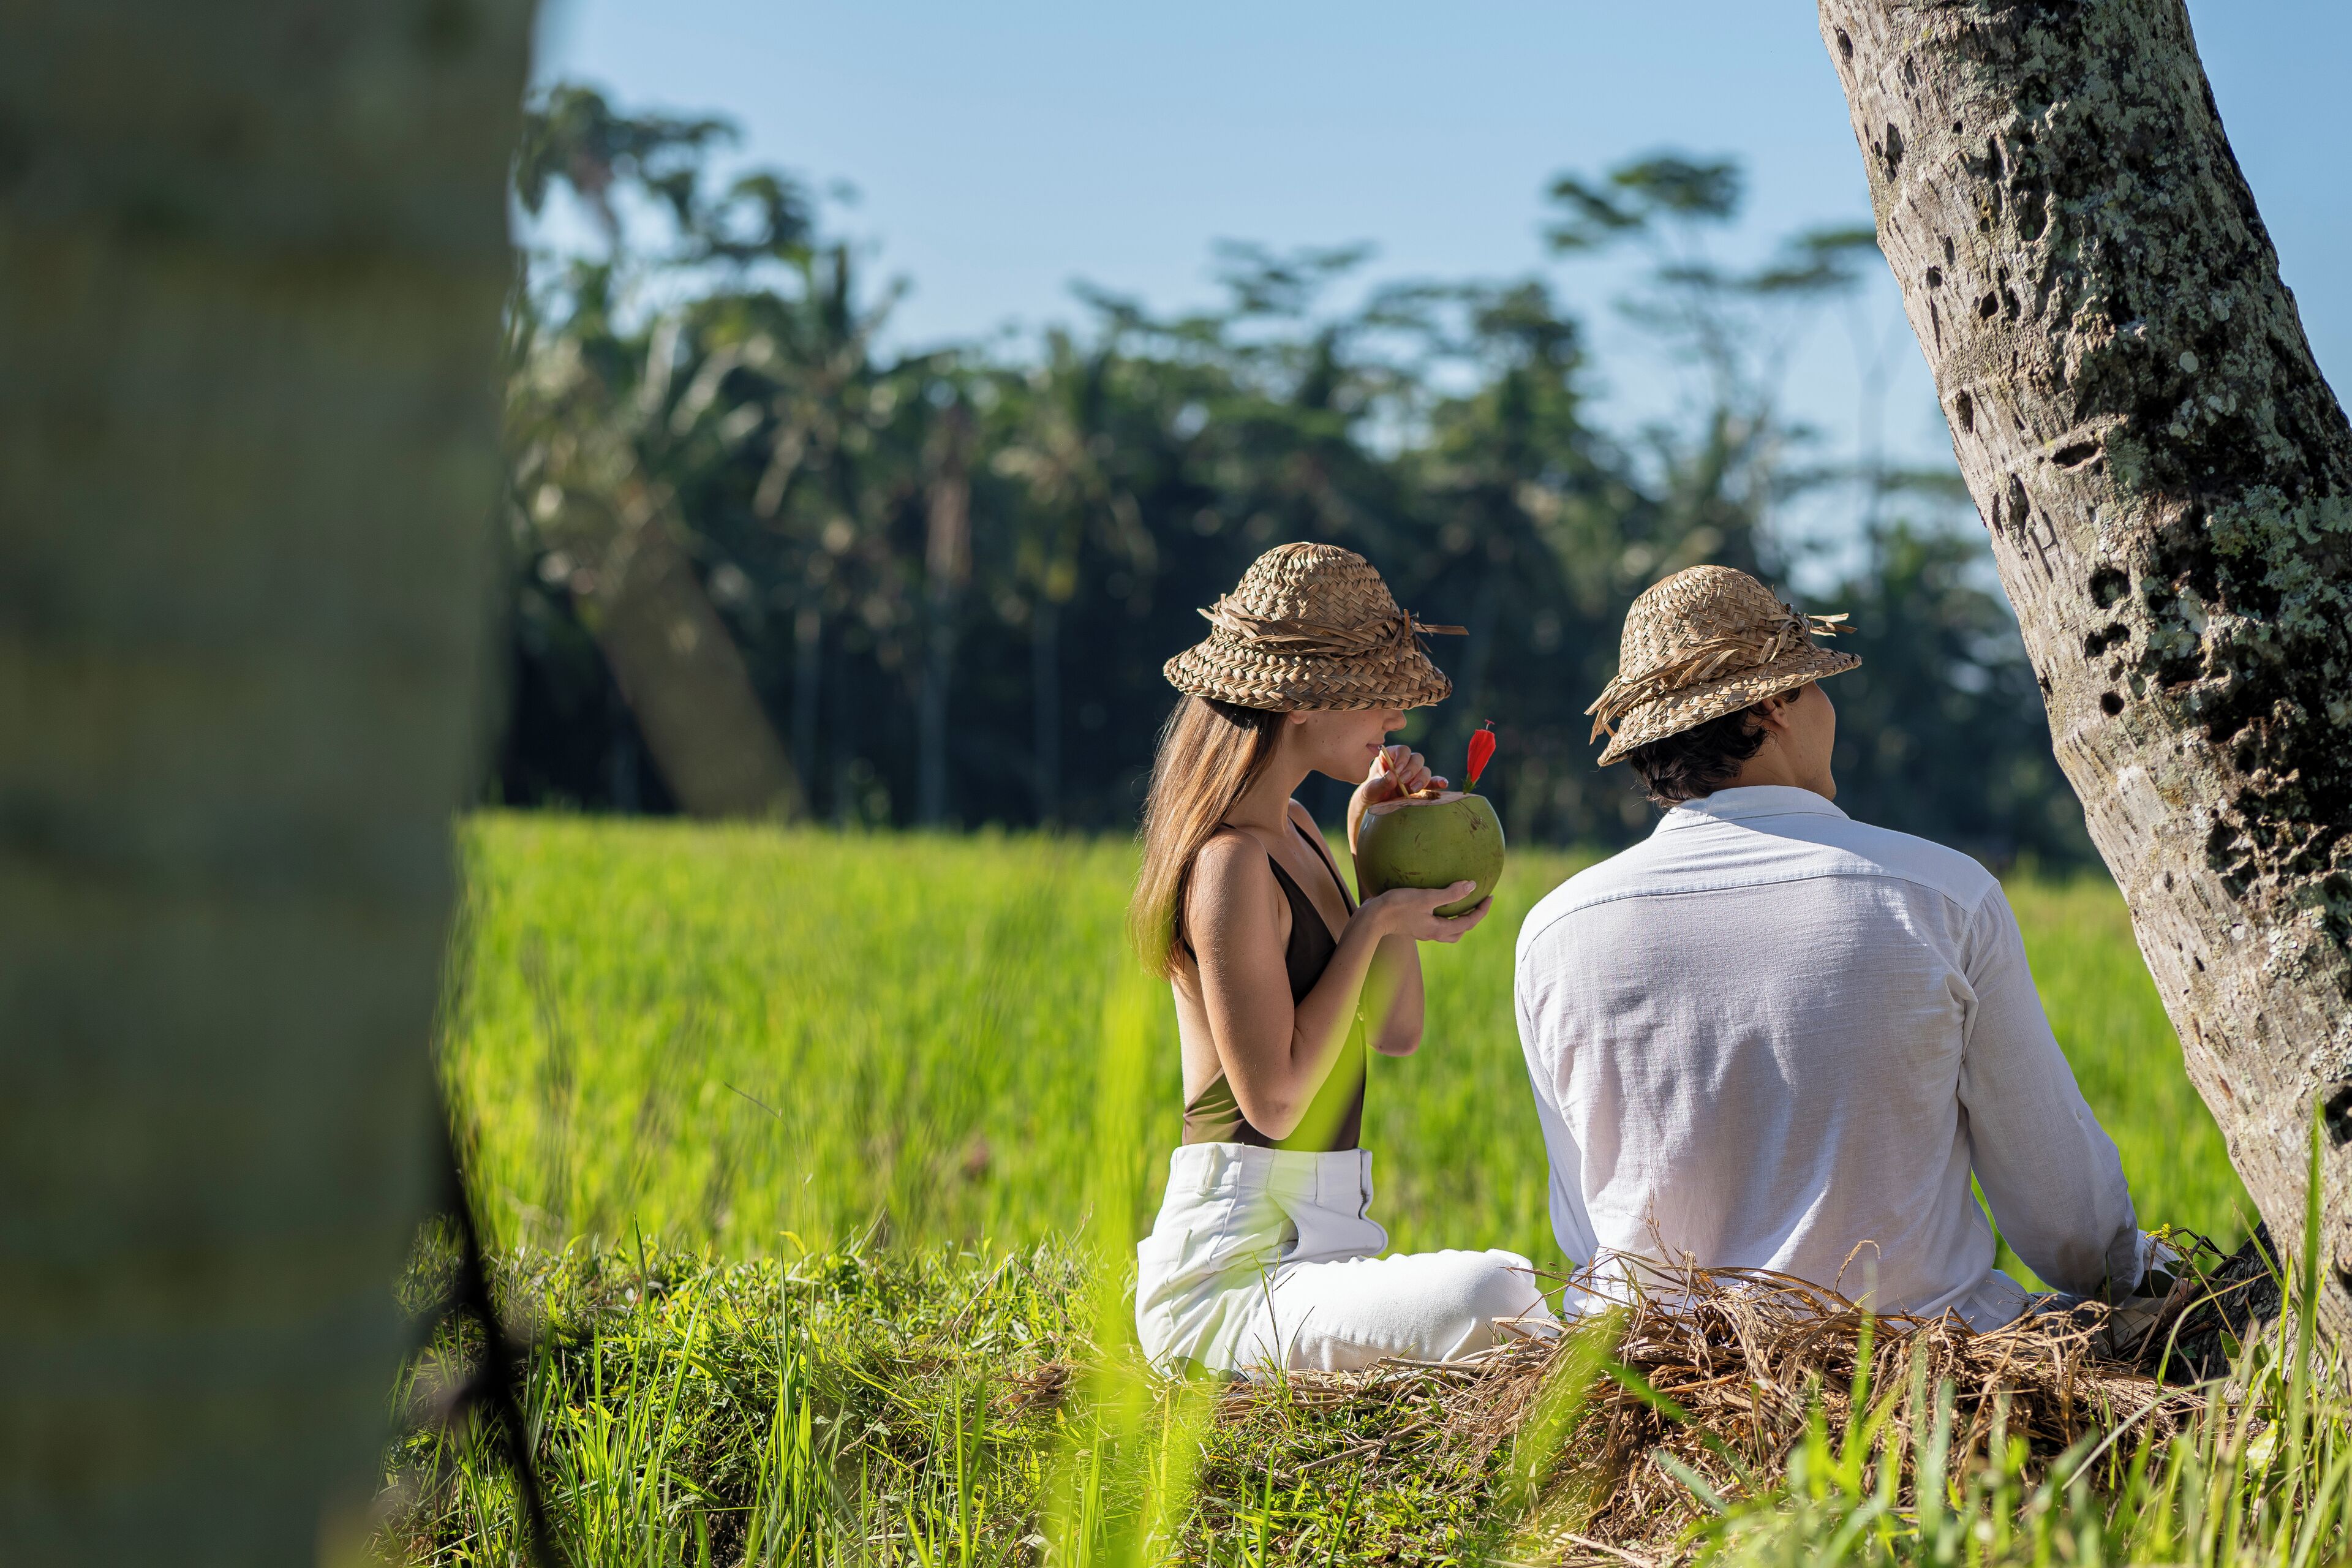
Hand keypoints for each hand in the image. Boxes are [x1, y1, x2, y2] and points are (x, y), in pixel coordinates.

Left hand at [1361, 744, 1447, 805]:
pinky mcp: (1421, 787)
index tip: (1397, 771)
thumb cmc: (1369, 794)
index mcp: (1391, 757)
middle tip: (1404, 781)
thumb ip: (1380, 783)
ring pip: (1425, 770)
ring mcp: (1414, 775)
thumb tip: (1392, 777)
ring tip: (1413, 789)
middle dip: (1412, 769)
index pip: (1402, 750)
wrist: (1374, 808)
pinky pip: (1433, 783)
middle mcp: (1405, 763)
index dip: (1402, 758)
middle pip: (1416, 758)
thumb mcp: (1370, 790)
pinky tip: (1443, 784)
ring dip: (1422, 778)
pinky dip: (1438, 783)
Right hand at [1365, 882, 1491, 943]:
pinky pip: (1434, 923)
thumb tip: (1472, 885)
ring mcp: (1422, 931)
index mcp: (1439, 929)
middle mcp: (1432, 933)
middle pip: (1459, 931)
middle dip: (1471, 919)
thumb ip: (1449, 893)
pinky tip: (1437, 901)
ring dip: (1457, 920)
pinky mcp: (1413, 925)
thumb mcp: (1426, 898)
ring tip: (1461, 904)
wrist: (1371, 918)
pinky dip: (1442, 915)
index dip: (1482, 911)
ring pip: (1447, 930)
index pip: (1468, 922)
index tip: (1490, 896)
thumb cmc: (1398, 906)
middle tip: (1478, 903)